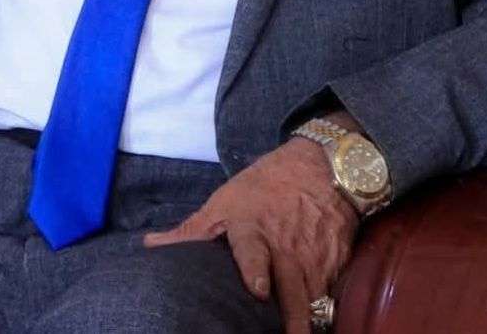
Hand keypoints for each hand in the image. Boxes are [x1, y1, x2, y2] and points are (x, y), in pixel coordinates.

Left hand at [143, 135, 357, 332]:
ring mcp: (314, 258)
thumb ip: (192, 231)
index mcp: (253, 229)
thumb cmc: (266, 186)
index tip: (258, 289)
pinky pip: (328, 295)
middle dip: (292, 317)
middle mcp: (286, 248)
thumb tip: (150, 246)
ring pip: (312, 299)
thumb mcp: (226, 201)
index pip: (253, 250)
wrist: (323, 168)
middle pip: (292, 289)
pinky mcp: (336, 265)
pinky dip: (320, 309)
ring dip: (305, 320)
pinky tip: (312, 323)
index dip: (255, 270)